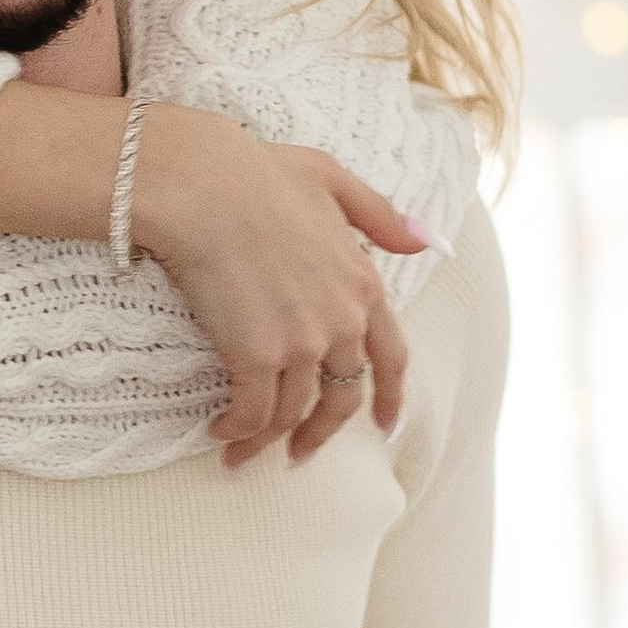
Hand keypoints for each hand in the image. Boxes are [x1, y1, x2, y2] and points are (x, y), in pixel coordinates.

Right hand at [129, 105, 421, 469]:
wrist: (200, 183)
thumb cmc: (256, 172)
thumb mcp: (332, 179)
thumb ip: (379, 214)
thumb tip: (426, 238)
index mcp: (364, 283)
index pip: (391, 358)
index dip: (390, 398)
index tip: (384, 427)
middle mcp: (342, 321)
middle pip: (341, 398)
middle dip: (320, 434)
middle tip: (299, 454)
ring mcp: (300, 342)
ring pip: (292, 413)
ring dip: (267, 442)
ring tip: (240, 453)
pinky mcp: (255, 355)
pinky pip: (252, 413)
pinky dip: (238, 430)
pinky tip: (220, 431)